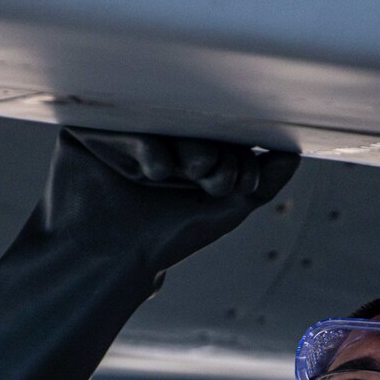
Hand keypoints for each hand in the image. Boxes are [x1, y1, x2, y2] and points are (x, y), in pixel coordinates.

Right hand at [53, 128, 299, 275]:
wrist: (106, 259)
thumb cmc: (164, 236)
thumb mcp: (227, 207)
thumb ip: (263, 181)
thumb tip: (293, 153)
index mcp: (185, 141)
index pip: (217, 128)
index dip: (235, 150)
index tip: (238, 182)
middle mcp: (153, 128)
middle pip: (192, 121)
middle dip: (214, 150)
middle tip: (213, 176)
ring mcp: (121, 125)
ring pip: (162, 119)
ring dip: (188, 146)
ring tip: (194, 172)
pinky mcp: (86, 127)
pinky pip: (122, 122)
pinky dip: (147, 144)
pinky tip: (157, 170)